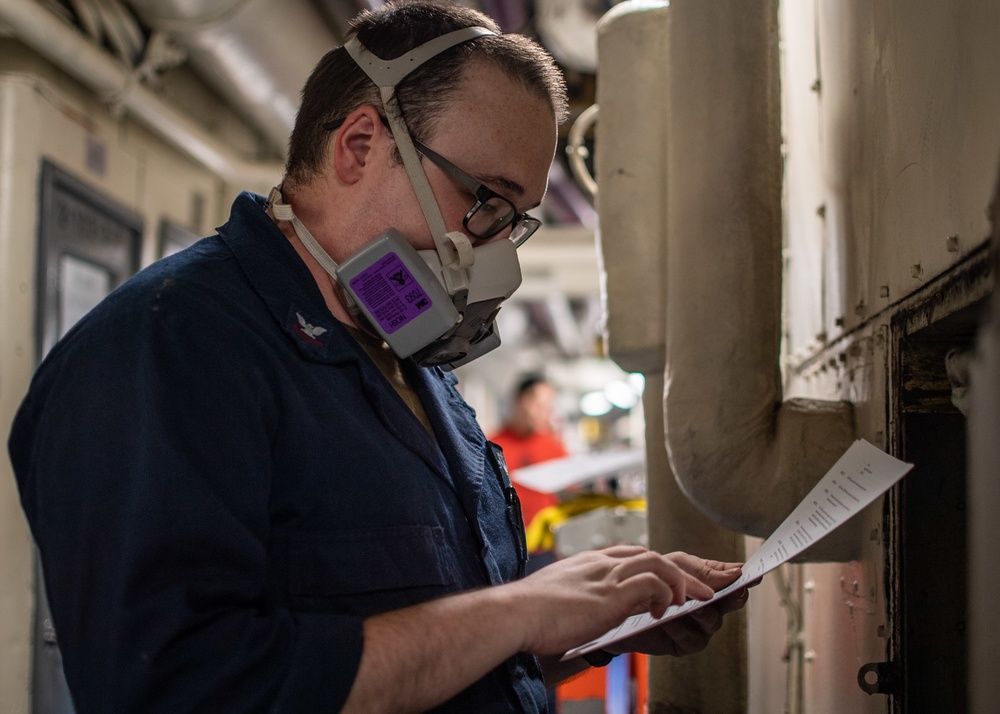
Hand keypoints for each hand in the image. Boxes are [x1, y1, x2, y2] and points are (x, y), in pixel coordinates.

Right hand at [508, 546, 740, 656]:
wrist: (514, 614)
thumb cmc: (528, 614)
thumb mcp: (557, 600)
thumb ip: (576, 599)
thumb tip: (582, 613)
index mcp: (588, 563)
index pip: (631, 554)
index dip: (655, 566)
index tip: (670, 581)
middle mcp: (601, 563)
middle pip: (652, 554)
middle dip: (681, 570)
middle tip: (701, 587)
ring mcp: (608, 575)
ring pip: (659, 563)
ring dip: (682, 581)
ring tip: (695, 600)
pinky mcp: (613, 592)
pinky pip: (653, 583)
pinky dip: (666, 594)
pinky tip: (665, 610)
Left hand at [608, 573, 759, 657]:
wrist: (620, 604)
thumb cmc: (648, 581)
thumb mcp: (673, 567)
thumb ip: (703, 570)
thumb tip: (736, 573)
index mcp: (709, 581)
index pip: (733, 579)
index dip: (746, 577)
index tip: (755, 574)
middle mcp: (709, 604)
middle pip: (732, 602)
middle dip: (733, 596)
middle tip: (734, 591)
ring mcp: (699, 625)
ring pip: (714, 620)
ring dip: (701, 611)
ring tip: (687, 604)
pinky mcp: (686, 643)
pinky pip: (694, 638)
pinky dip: (681, 627)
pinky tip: (668, 619)